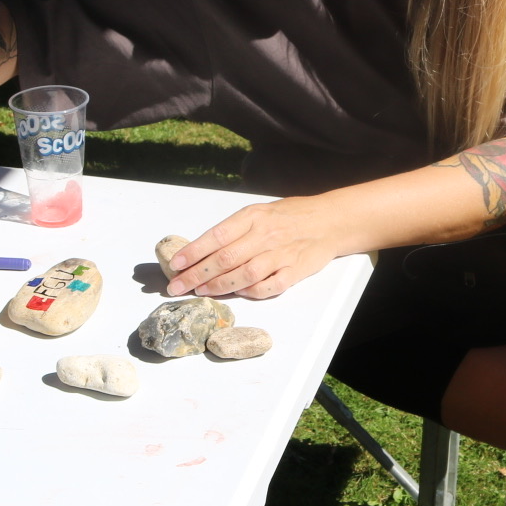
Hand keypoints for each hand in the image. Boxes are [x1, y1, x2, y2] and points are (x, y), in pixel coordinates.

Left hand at [165, 196, 348, 298]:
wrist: (330, 220)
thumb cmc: (290, 216)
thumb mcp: (260, 212)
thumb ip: (235, 230)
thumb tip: (201, 250)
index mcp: (254, 216)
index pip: (217, 235)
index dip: (194, 251)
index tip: (175, 265)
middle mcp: (266, 234)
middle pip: (225, 258)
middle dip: (197, 275)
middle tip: (177, 287)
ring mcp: (281, 253)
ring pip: (244, 274)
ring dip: (219, 286)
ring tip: (201, 292)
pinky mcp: (295, 270)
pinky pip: (269, 286)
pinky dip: (251, 292)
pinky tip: (238, 293)